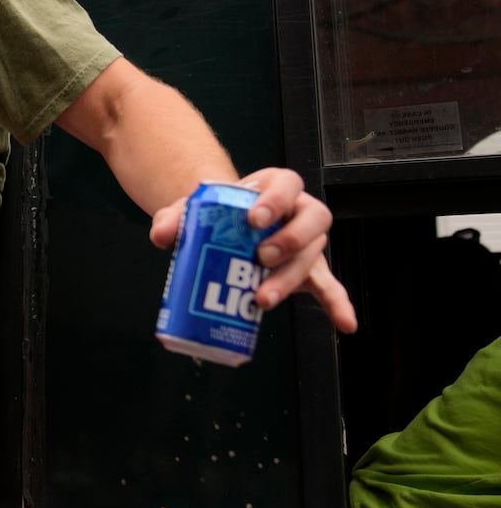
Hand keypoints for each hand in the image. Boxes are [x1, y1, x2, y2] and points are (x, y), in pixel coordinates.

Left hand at [150, 168, 356, 332]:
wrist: (224, 228)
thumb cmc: (215, 214)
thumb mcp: (191, 210)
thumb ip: (173, 218)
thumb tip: (162, 236)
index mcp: (274, 186)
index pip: (286, 183)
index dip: (275, 199)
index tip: (254, 218)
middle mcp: (299, 211)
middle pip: (312, 220)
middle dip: (290, 240)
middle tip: (261, 258)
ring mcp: (308, 243)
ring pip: (314, 256)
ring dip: (290, 278)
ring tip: (262, 297)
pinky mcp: (309, 272)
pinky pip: (330, 287)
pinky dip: (337, 305)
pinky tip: (345, 324)